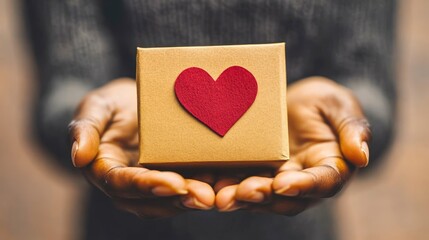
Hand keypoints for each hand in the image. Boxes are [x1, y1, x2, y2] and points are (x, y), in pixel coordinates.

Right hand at [69, 78, 214, 217]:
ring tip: (218, 195)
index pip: (123, 184)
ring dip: (194, 199)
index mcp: (106, 170)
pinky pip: (185, 186)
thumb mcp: (96, 107)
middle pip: (151, 199)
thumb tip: (78, 156)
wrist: (133, 103)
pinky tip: (223, 183)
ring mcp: (151, 184)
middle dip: (178, 199)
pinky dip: (203, 187)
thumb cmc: (111, 105)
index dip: (146, 185)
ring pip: (171, 199)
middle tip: (205, 197)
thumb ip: (85, 128)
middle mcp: (128, 185)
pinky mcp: (171, 176)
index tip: (173, 182)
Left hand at [215, 77, 370, 213]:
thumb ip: (352, 128)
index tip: (284, 182)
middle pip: (285, 197)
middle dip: (263, 196)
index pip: (322, 183)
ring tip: (219, 196)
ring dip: (239, 198)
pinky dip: (225, 184)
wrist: (297, 103)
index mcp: (329, 168)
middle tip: (242, 192)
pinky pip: (240, 181)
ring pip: (259, 195)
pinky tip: (207, 184)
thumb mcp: (340, 106)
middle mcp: (302, 180)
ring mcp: (276, 178)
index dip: (305, 186)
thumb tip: (361, 155)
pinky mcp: (255, 171)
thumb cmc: (324, 103)